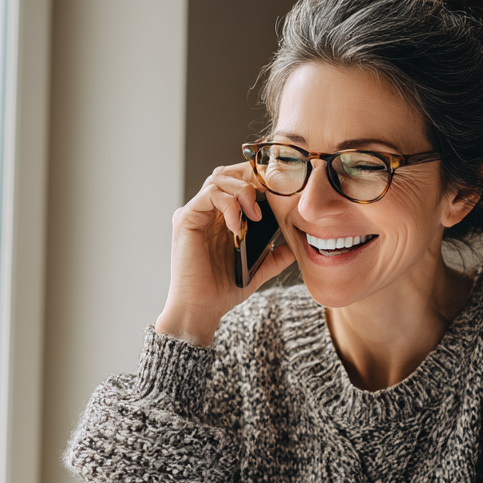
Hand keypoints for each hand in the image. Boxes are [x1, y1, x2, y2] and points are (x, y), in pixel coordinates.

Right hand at [155, 163, 296, 345]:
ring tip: (255, 215)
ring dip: (243, 192)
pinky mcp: (186, 219)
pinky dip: (229, 206)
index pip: (237, 182)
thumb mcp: (258, 268)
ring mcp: (195, 213)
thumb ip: (275, 255)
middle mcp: (206, 211)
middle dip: (251, 178)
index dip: (257, 179)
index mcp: (220, 217)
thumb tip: (296, 244)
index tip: (278, 190)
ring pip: (219, 179)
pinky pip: (209, 196)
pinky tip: (238, 226)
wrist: (202, 309)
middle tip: (269, 195)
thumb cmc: (223, 289)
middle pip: (227, 173)